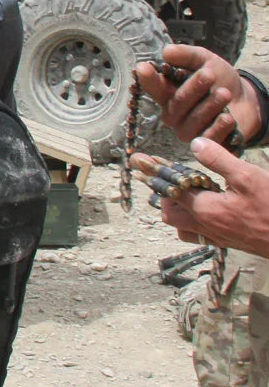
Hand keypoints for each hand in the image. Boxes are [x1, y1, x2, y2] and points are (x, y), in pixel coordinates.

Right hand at [135, 43, 259, 148]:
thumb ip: (186, 55)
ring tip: (225, 93)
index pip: (152, 86)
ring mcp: (187, 129)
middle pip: (175, 103)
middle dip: (192, 88)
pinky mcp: (206, 143)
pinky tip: (228, 117)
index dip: (147, 78)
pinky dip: (217, 127)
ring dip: (208, 106)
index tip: (143, 68)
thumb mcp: (204, 59)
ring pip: (191, 122)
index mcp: (167, 91)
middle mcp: (173, 112)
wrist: (246, 99)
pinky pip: (207, 138)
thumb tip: (166, 52)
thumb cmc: (219, 78)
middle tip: (209, 74)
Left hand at [160, 137, 268, 256]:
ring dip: (175, 208)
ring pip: (181, 225)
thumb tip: (194, 143)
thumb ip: (218, 159)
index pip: (169, 188)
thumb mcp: (248, 177)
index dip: (153, 171)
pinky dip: (191, 222)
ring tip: (180, 189)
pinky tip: (200, 210)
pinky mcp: (229, 243)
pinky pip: (198, 235)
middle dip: (162, 191)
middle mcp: (206, 226)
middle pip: (169, 210)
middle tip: (163, 172)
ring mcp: (217, 237)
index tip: (138, 159)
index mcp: (205, 209)